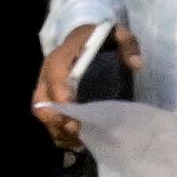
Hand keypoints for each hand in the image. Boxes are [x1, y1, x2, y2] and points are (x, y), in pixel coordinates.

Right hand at [36, 20, 137, 139]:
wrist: (83, 39)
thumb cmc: (100, 39)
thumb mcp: (116, 35)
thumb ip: (127, 44)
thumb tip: (136, 64)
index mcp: (61, 56)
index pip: (55, 76)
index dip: (61, 96)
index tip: (76, 114)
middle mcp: (46, 74)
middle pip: (41, 102)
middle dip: (58, 120)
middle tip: (78, 131)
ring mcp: (44, 88)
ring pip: (42, 114)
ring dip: (58, 130)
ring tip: (80, 140)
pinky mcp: (46, 100)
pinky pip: (45, 120)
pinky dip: (57, 133)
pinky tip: (75, 141)